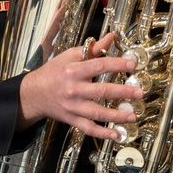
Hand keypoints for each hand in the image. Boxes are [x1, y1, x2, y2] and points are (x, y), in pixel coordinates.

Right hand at [18, 33, 141, 140]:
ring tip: (134, 115)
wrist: (33, 93)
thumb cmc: (53, 72)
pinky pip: (88, 128)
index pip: (99, 66)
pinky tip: (117, 134)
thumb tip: (111, 38)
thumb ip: (92, 49)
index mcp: (73, 71)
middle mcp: (73, 89)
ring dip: (118, 115)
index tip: (133, 64)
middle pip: (102, 91)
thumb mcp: (69, 57)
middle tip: (139, 93)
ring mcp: (72, 106)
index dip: (117, 65)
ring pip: (98, 113)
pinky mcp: (71, 119)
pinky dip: (103, 133)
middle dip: (123, 92)